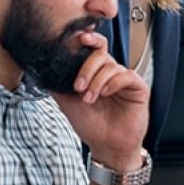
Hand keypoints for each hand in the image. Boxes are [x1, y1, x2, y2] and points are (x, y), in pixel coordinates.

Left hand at [52, 31, 149, 168]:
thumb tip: (45, 68)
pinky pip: (127, 75)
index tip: (77, 38)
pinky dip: (113, 82)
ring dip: (96, 81)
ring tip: (89, 98)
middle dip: (86, 67)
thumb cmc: (91, 125)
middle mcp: (111, 73)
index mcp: (96, 72)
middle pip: (100, 54)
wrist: (106, 146)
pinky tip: (105, 93)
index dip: (88, 39)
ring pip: (111, 66)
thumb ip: (58, 84)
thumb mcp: (67, 102)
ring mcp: (125, 79)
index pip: (94, 48)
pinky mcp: (139, 88)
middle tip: (78, 86)